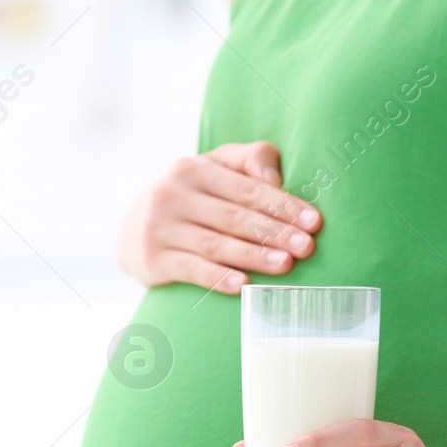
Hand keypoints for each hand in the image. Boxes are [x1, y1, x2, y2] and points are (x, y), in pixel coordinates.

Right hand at [118, 142, 321, 293]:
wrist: (132, 228)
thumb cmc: (192, 195)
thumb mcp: (215, 168)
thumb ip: (249, 160)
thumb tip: (274, 178)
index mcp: (192, 169)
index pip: (246, 188)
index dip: (282, 205)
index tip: (314, 222)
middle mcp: (172, 194)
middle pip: (233, 216)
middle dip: (274, 232)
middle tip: (306, 247)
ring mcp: (159, 228)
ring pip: (215, 244)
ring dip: (253, 256)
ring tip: (285, 265)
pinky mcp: (152, 259)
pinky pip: (191, 270)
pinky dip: (218, 278)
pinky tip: (244, 286)